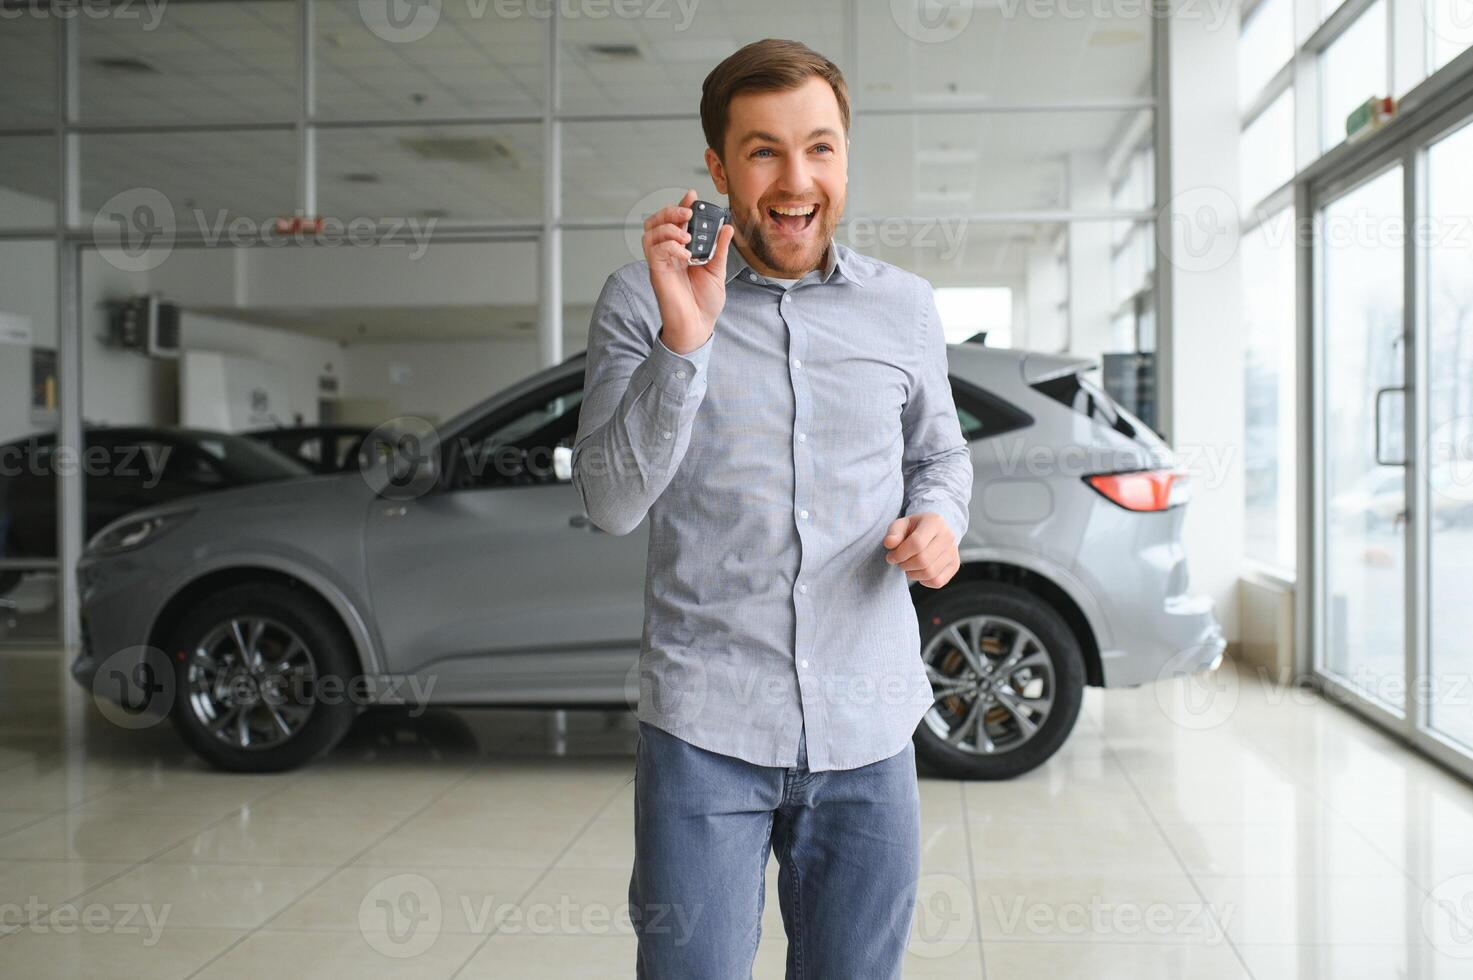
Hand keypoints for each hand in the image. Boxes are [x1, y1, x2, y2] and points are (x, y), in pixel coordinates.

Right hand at [642, 188, 735, 354]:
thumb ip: (719, 248)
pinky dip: (668, 246)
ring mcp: (660, 263)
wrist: (698, 325)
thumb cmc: (705, 302)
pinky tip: (684, 253)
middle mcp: (668, 254)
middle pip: (657, 222)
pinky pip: (653, 251)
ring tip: (685, 235)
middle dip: (670, 212)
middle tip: (687, 214)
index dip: (682, 207)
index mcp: (682, 251)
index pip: (677, 222)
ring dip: (667, 227)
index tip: (692, 196)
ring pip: (650, 232)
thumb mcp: (717, 270)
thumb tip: (727, 226)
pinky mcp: (656, 273)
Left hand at [882, 513, 959, 588]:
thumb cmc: (913, 529)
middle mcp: (948, 536)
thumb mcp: (900, 525)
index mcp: (934, 521)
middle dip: (905, 565)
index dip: (899, 554)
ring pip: (930, 573)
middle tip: (899, 562)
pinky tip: (918, 571)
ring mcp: (953, 552)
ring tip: (907, 565)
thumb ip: (893, 533)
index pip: (916, 543)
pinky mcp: (955, 565)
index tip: (891, 556)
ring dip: (912, 574)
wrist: (932, 532)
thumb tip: (889, 543)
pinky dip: (923, 581)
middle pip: (923, 560)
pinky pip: (937, 582)